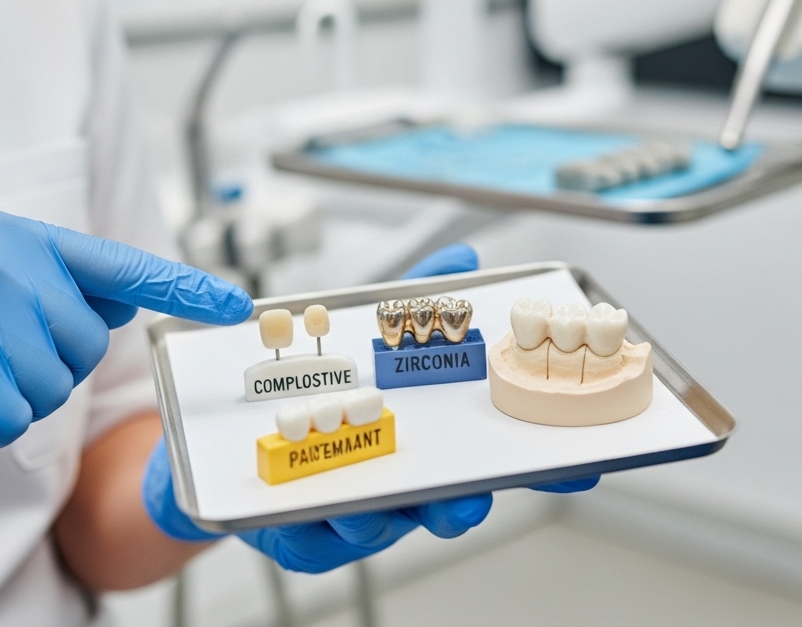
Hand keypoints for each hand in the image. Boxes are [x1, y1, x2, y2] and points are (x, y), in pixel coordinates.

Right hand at [0, 209, 251, 502]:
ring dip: (5, 399)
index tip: (235, 305)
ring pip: (48, 390)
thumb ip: (43, 281)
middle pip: (85, 348)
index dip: (181, 286)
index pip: (114, 263)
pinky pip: (8, 423)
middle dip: (41, 367)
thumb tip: (122, 298)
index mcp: (7, 235)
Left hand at [141, 245, 593, 572]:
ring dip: (378, 520)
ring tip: (372, 504)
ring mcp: (351, 512)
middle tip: (465, 501)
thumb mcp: (364, 331)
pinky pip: (311, 542)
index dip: (535, 465)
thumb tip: (462, 260)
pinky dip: (314, 530)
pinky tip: (315, 515)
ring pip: (375, 527)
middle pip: (442, 503)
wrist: (227, 434)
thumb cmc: (313, 391)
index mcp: (423, 441)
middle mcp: (397, 483)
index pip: (490, 458)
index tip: (574, 465)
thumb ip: (411, 298)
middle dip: (458, 506)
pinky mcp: (297, 532)